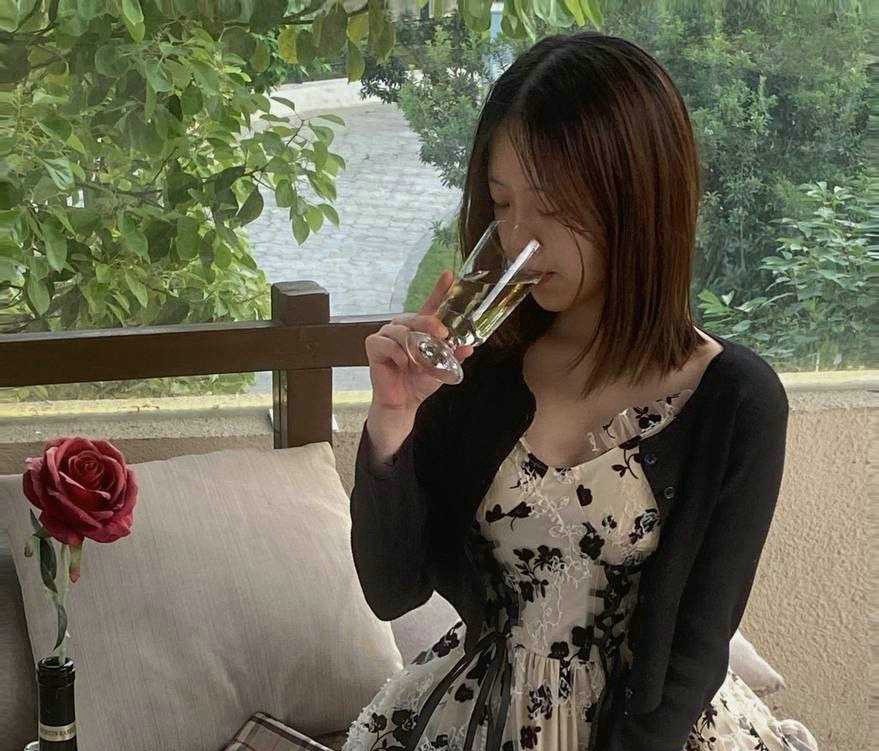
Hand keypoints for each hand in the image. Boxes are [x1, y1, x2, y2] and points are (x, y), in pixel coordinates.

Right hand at [365, 270, 474, 411]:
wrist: (403, 402)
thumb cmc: (419, 382)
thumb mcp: (441, 369)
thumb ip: (453, 356)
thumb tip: (469, 347)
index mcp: (420, 329)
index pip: (431, 305)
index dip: (440, 289)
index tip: (449, 275)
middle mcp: (403, 327)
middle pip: (415, 317)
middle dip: (429, 323)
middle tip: (441, 334)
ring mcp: (387, 335)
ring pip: (400, 330)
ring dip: (411, 346)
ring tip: (417, 363)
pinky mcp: (374, 345)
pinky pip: (386, 343)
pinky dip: (397, 354)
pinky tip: (403, 364)